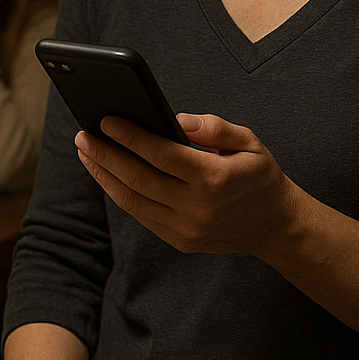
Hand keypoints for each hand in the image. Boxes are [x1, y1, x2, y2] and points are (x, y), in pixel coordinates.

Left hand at [75, 112, 300, 256]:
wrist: (274, 226)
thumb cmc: (258, 176)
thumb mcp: (249, 142)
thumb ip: (214, 127)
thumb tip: (175, 119)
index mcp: (215, 179)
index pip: (162, 155)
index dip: (130, 136)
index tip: (106, 120)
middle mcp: (197, 207)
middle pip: (139, 178)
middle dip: (105, 155)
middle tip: (83, 135)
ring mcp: (186, 228)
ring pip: (132, 200)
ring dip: (104, 175)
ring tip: (87, 152)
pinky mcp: (179, 240)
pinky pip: (140, 215)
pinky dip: (119, 193)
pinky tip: (106, 173)